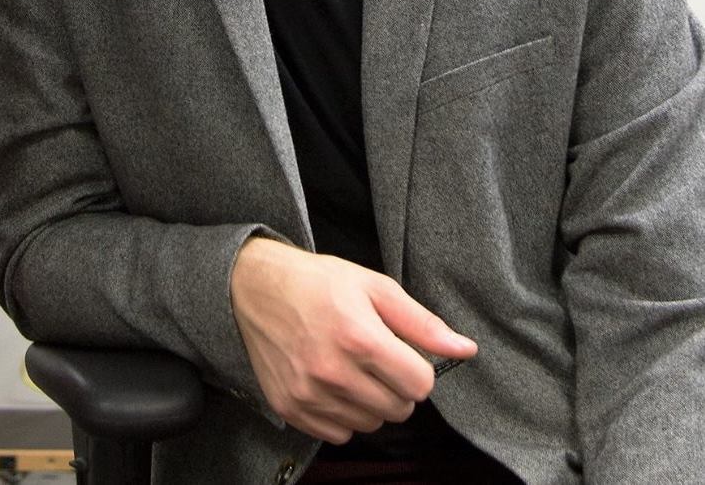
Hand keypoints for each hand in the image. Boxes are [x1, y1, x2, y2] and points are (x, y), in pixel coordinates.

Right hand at [229, 238, 475, 443]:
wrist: (251, 286)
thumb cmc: (316, 282)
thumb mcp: (372, 286)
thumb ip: (421, 322)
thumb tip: (465, 349)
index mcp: (358, 336)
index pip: (421, 384)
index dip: (416, 366)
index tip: (398, 350)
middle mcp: (332, 370)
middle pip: (399, 408)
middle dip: (394, 384)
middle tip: (371, 355)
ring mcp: (309, 393)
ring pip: (372, 424)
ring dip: (369, 400)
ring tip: (348, 366)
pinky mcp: (290, 407)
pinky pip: (340, 433)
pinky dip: (342, 413)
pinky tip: (329, 381)